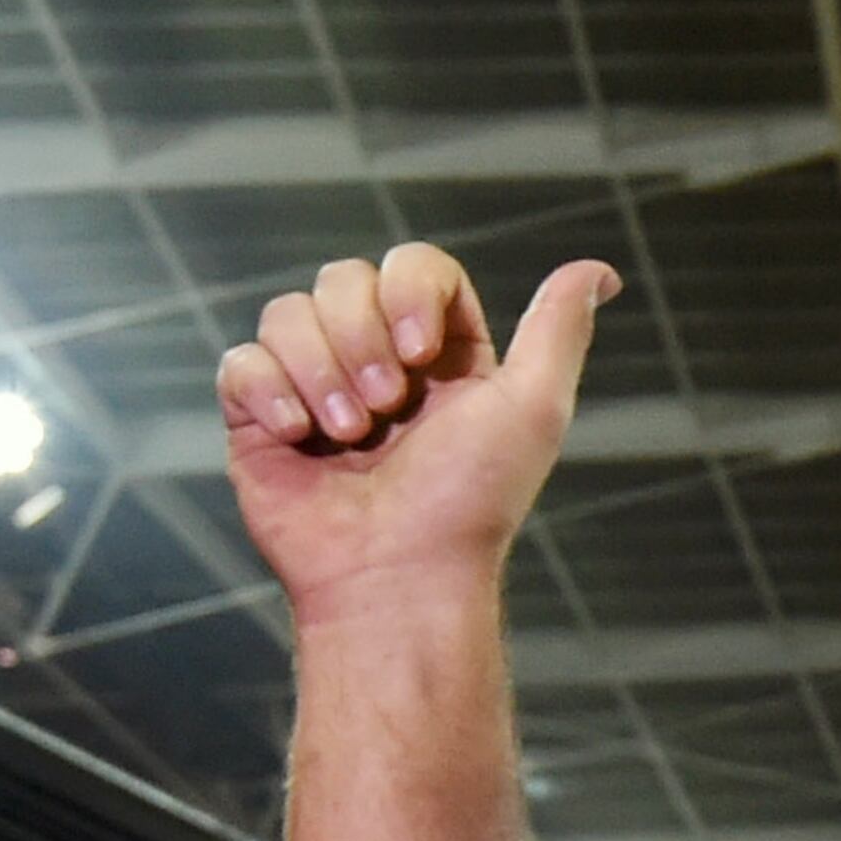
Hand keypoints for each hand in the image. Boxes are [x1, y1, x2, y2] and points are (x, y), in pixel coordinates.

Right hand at [217, 243, 617, 624]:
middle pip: (343, 279)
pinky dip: (270, 392)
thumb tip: (599, 272)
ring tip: (348, 437)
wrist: (398, 575)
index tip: (419, 353)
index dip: (408, 291)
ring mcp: (315, 386)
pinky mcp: (260, 418)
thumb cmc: (471, 501)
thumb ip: (558, 330)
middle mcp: (377, 361)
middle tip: (385, 411)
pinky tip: (299, 435)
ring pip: (287, 312)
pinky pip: (241, 359)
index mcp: (442, 354)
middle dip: (361, 340)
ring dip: (320, 372)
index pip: (415, 265)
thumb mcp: (533, 408)